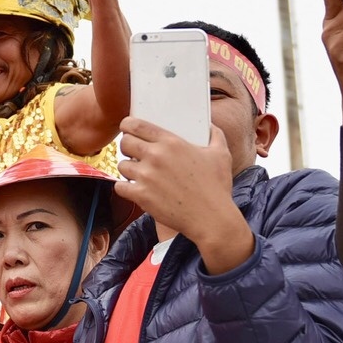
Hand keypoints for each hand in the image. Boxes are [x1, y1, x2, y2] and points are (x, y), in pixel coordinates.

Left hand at [116, 119, 250, 270]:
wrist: (211, 218)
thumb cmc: (217, 187)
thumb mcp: (221, 155)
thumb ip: (215, 134)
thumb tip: (210, 125)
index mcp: (171, 142)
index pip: (137, 125)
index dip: (128, 125)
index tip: (128, 129)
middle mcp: (156, 156)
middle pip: (125, 142)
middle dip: (127, 146)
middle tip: (135, 153)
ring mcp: (146, 176)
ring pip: (122, 165)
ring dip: (129, 169)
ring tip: (139, 174)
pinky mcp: (141, 196)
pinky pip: (120, 187)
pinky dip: (125, 188)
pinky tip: (135, 189)